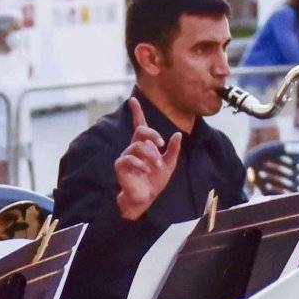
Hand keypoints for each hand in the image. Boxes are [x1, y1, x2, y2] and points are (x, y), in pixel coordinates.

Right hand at [114, 99, 182, 222]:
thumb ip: (173, 150)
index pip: (140, 125)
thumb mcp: (169, 164)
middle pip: (141, 131)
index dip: (136, 112)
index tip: (133, 100)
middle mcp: (134, 147)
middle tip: (161, 144)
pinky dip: (140, 164)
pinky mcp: (120, 166)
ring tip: (157, 165)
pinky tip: (146, 171)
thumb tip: (177, 134)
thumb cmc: (155, 181)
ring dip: (150, 155)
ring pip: (138, 146)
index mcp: (145, 145)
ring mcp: (126, 156)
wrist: (146, 198)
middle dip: (153, 134)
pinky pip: (129, 159)